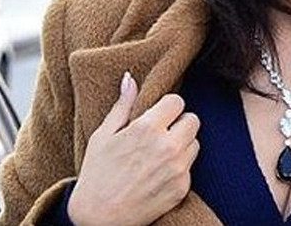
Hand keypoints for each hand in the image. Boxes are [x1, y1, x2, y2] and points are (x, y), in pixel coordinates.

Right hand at [67, 72, 200, 225]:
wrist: (98, 219)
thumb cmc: (96, 174)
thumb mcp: (103, 135)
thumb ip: (122, 105)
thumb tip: (130, 78)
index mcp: (147, 128)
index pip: (177, 101)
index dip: (167, 106)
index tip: (157, 114)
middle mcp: (167, 146)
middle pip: (193, 120)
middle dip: (179, 122)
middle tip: (162, 132)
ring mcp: (177, 169)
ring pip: (195, 143)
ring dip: (182, 144)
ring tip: (160, 153)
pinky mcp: (182, 188)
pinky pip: (190, 167)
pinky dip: (179, 167)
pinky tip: (159, 172)